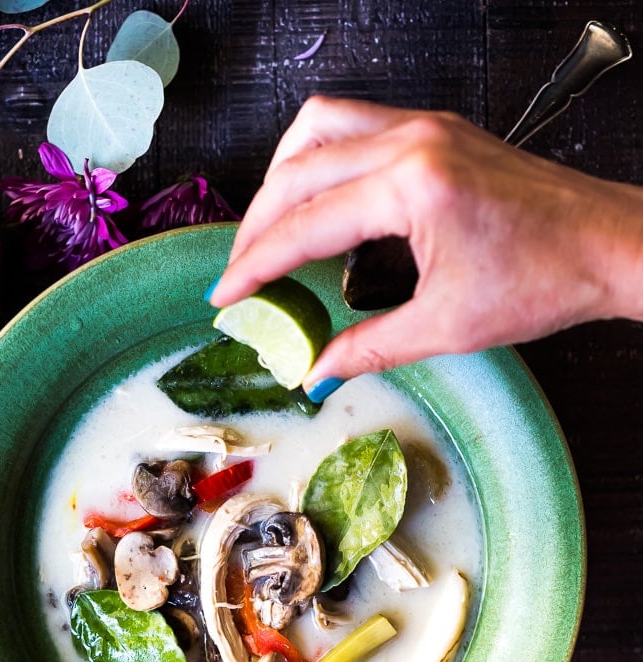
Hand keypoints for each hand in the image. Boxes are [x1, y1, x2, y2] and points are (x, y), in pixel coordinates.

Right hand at [209, 97, 642, 390]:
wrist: (608, 244)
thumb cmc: (545, 279)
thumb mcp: (446, 327)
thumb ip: (367, 347)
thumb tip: (315, 371)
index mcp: (412, 186)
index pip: (306, 224)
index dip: (255, 265)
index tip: (224, 296)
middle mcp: (412, 140)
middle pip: (298, 168)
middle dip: (257, 223)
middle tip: (240, 272)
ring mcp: (425, 126)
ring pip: (320, 126)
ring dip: (282, 175)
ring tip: (269, 227)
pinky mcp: (437, 129)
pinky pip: (355, 122)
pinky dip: (321, 156)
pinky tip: (320, 197)